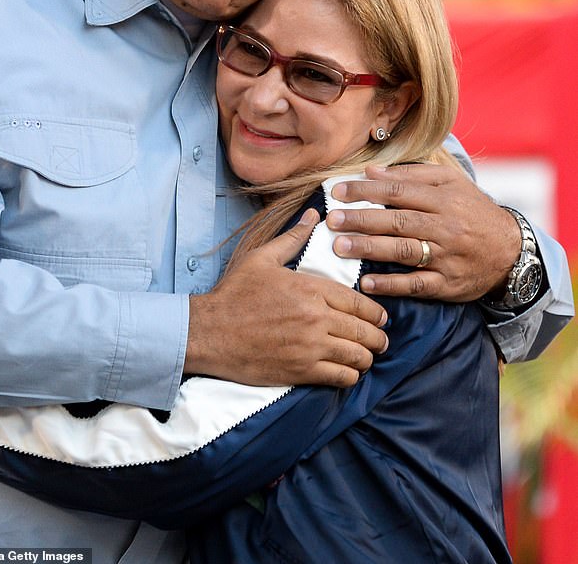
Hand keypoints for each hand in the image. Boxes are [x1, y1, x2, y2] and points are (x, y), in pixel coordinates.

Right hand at [186, 209, 388, 388]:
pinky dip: (350, 376)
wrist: (210, 332)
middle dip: (378, 337)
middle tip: (380, 341)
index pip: (358, 302)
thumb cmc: (234, 294)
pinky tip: (348, 372)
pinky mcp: (301, 371)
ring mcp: (310, 347)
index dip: (375, 312)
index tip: (382, 318)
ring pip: (357, 356)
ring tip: (366, 357)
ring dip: (366, 357)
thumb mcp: (262, 258)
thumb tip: (314, 215)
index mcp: (310, 289)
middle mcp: (316, 318)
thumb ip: (293, 238)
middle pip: (364, 330)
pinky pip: (341, 377)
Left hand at [327, 163, 520, 302]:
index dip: (366, 191)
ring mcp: (446, 257)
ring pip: (404, 252)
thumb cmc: (473, 211)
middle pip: (397, 221)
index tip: (338, 192)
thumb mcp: (451, 184)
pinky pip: (417, 284)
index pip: (398, 191)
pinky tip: (367, 282)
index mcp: (443, 198)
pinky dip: (392, 284)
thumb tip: (372, 170)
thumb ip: (412, 175)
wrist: (511, 250)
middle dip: (361, 220)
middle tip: (332, 220)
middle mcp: (445, 227)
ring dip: (369, 249)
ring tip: (340, 247)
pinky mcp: (448, 284)